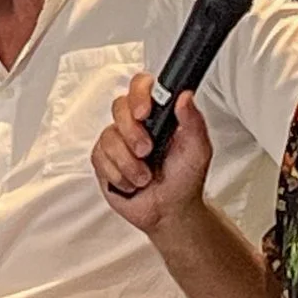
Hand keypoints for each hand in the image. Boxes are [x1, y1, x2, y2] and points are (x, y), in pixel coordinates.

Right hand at [92, 73, 213, 237]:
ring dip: (128, 163)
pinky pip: (100, 158)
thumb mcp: (197, 150)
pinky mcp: (104, 160)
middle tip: (147, 152)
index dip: (138, 94)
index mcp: (158, 115)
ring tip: (144, 177)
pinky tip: (131, 183)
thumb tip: (185, 96)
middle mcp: (135, 124)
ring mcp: (118, 141)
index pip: (141, 86)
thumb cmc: (184, 179)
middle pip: (119, 107)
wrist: (169, 211)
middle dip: (132, 134)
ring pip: (109, 137)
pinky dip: (118, 175)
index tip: (145, 113)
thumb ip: (193, 121)